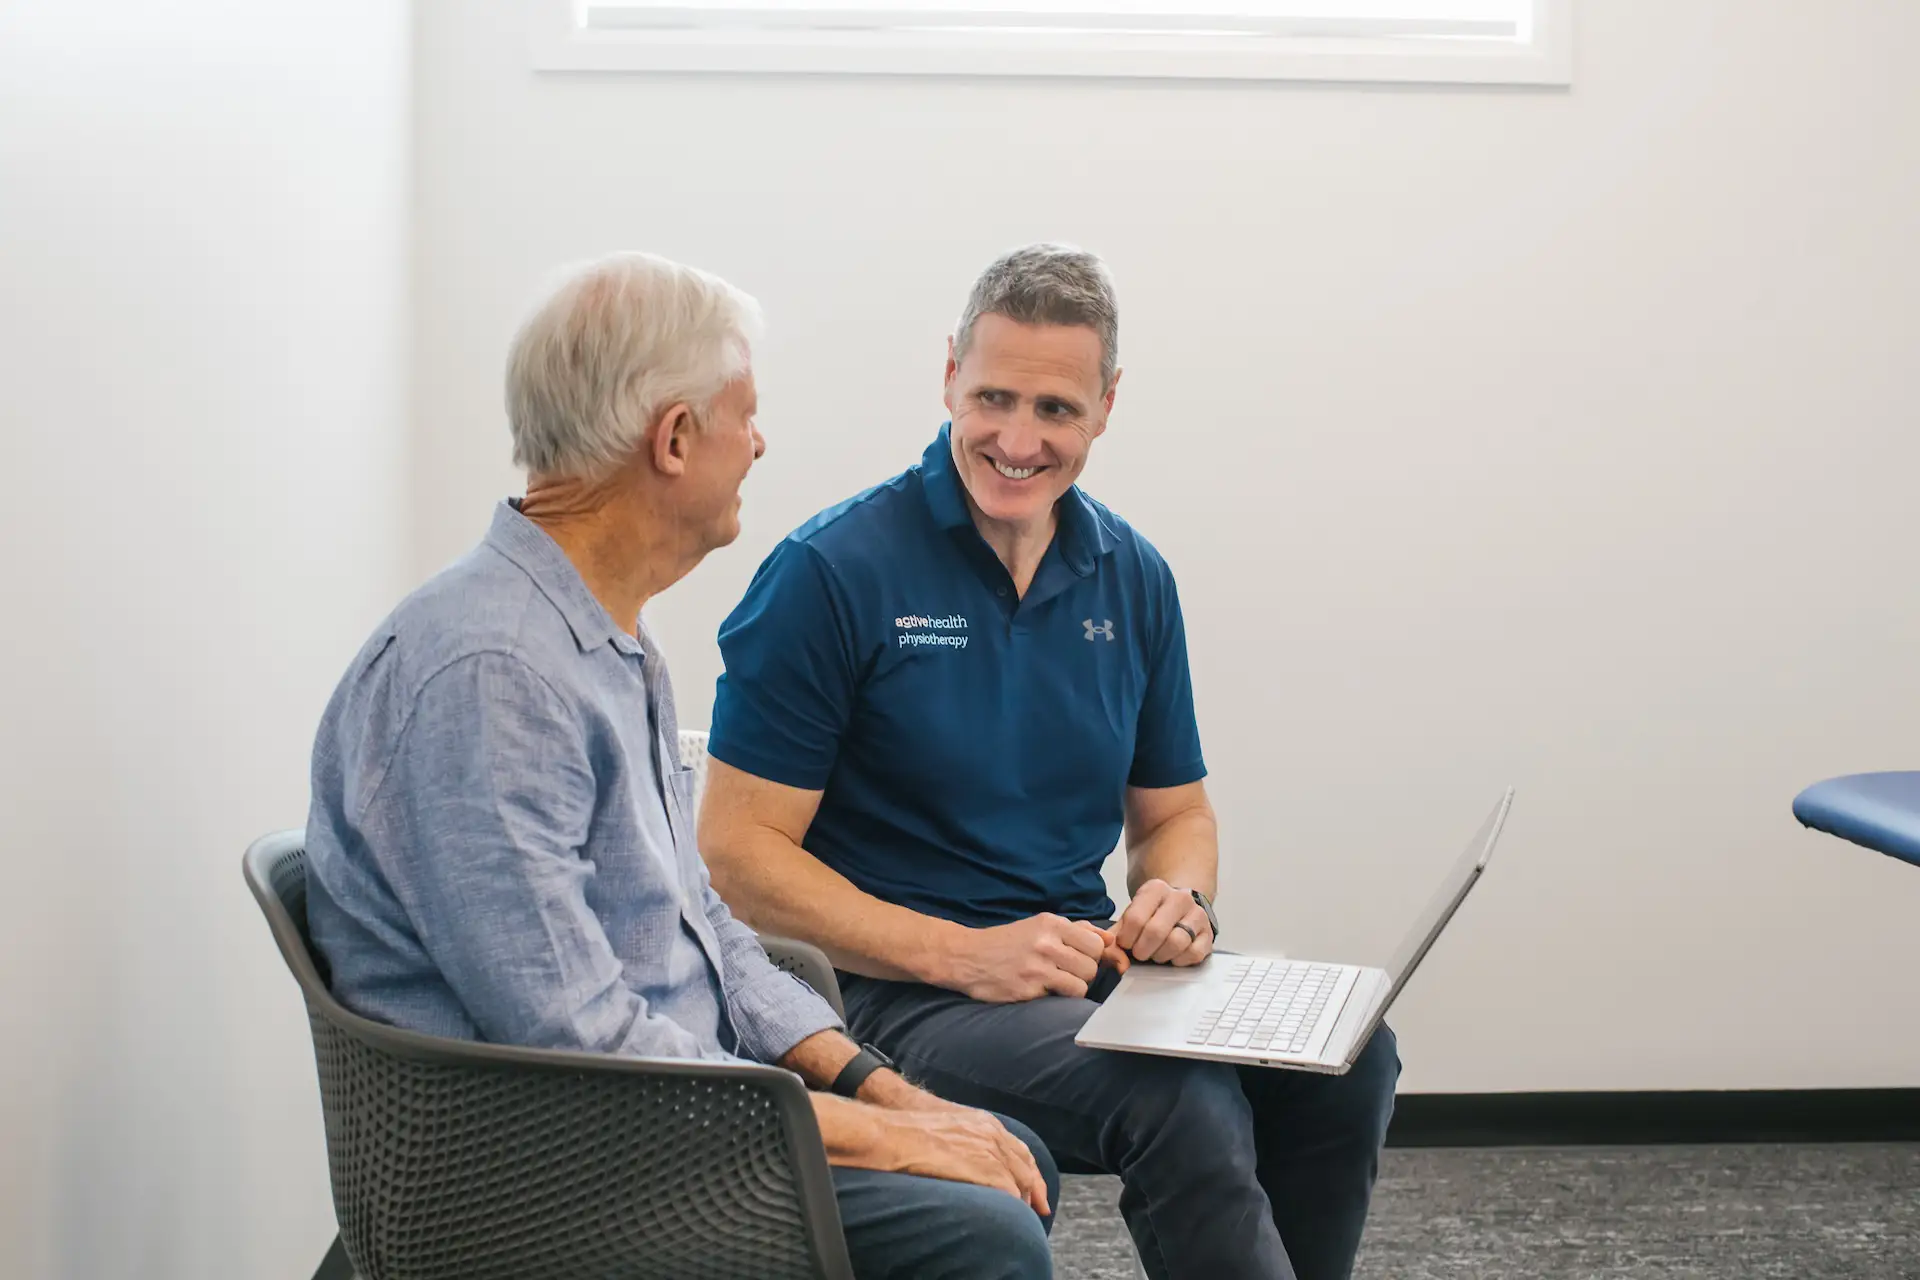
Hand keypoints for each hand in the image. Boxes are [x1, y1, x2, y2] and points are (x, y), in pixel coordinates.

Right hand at [852, 1106, 1051, 1214]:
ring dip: (1024, 1199)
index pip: (1019, 1150)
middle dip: (1035, 1189)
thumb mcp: (947, 1127)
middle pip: (1025, 1165)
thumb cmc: (909, 1131)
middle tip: (1040, 1208)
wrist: (891, 1133)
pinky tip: (1010, 1214)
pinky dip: (1012, 1203)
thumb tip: (968, 1160)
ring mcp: (986, 1149)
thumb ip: (965, 1140)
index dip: (1030, 1171)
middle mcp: (991, 1133)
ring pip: (1020, 1179)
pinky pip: (1007, 1189)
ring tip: (1023, 1216)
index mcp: (985, 1123)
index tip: (1036, 1189)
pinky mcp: (980, 1166)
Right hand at [943, 913, 1122, 1001]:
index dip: (1092, 954)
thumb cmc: (1007, 942)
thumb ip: (1076, 930)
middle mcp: (1046, 942)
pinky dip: (1057, 996)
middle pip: (1092, 965)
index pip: (1096, 943)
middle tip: (1065, 972)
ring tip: (1055, 982)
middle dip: (1083, 972)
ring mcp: (1037, 967)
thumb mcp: (1040, 926)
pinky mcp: (1029, 989)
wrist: (967, 957)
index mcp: (1051, 923)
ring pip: (1082, 983)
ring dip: (1073, 987)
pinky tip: (1041, 990)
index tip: (1079, 958)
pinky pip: (1062, 997)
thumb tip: (1109, 938)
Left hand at [1115, 879, 1212, 966]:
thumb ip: (1117, 932)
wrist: (1180, 906)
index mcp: (1156, 889)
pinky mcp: (1208, 933)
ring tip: (1156, 953)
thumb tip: (1107, 950)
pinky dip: (1179, 960)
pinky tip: (1172, 955)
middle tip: (1140, 952)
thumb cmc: (1152, 913)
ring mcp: (1197, 915)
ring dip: (1161, 956)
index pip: (1135, 918)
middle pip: (1156, 932)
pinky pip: (1193, 954)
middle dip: (1142, 950)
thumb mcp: (1132, 914)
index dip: (1126, 939)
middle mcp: (1180, 898)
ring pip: (1176, 943)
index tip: (1126, 943)